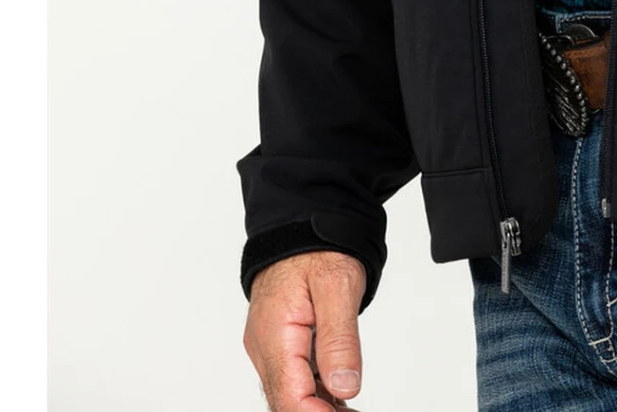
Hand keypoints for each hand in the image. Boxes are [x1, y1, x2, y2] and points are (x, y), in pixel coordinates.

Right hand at [243, 249, 366, 410]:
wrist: (301, 223)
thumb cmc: (318, 247)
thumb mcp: (338, 285)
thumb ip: (339, 338)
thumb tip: (345, 388)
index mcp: (274, 334)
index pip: (289, 396)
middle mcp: (265, 347)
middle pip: (286, 401)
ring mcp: (270, 347)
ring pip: (289, 392)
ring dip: (318, 406)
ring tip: (352, 409)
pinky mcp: (279, 344)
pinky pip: (293, 377)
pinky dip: (315, 392)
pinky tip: (339, 399)